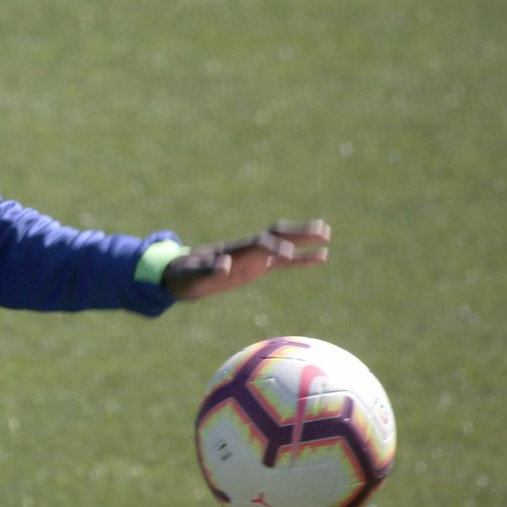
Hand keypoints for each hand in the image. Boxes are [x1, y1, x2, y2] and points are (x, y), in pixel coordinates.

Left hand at [163, 219, 329, 299]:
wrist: (179, 275)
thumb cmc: (184, 275)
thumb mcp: (192, 276)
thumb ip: (207, 271)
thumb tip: (224, 265)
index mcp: (233, 250)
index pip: (259, 244)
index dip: (274, 247)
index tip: (288, 253)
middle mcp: (248, 249)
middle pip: (277, 235)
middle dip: (297, 232)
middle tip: (322, 230)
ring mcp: (255, 257)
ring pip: (285, 244)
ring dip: (304, 240)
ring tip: (327, 235)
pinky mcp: (258, 266)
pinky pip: (285, 262)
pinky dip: (303, 259)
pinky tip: (322, 257)